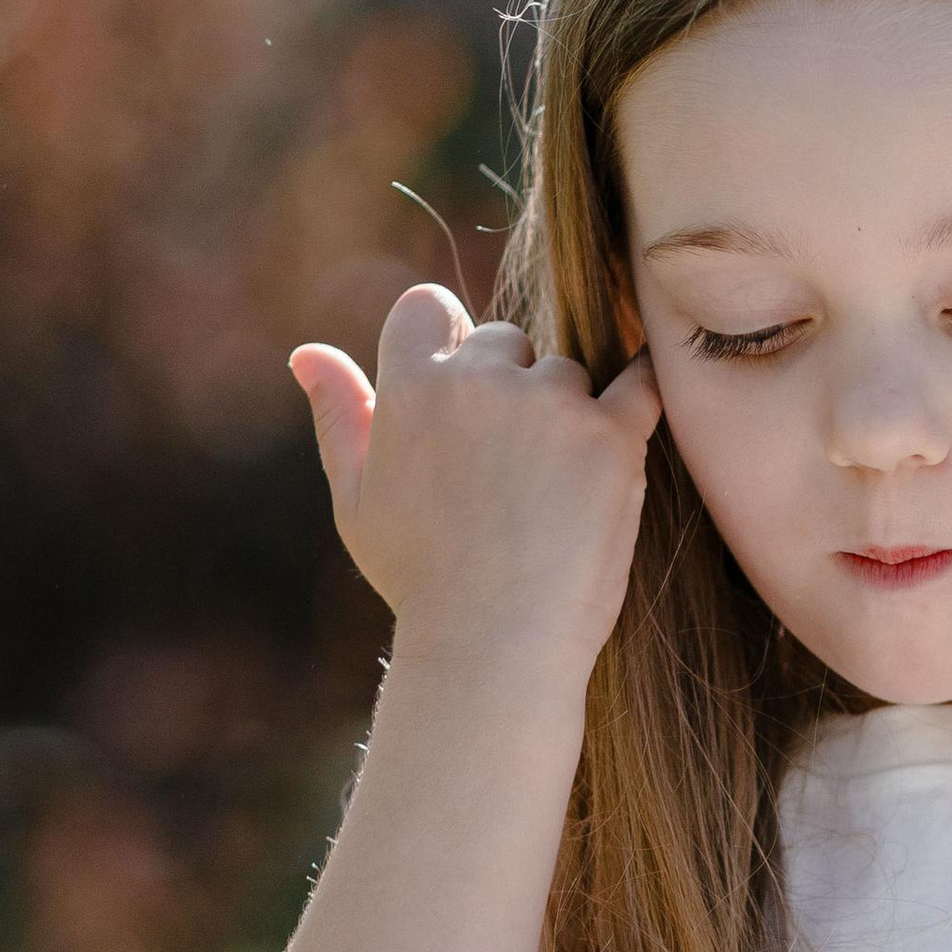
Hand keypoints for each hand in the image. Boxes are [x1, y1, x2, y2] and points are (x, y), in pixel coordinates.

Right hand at [292, 286, 661, 671]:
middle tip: (505, 466)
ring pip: (566, 373)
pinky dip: (642, 389)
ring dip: (564, 412)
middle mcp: (481, 380)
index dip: (445, 339)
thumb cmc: (419, 579)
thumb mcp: (359, 499)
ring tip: (548, 492)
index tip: (459, 389)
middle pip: (505, 339)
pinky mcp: (612, 438)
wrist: (493, 646)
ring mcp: (551, 406)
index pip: (428, 306)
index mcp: (412, 386)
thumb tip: (308, 354)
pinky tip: (640, 395)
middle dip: (508, 385)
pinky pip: (641, 385)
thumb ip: (340, 416)